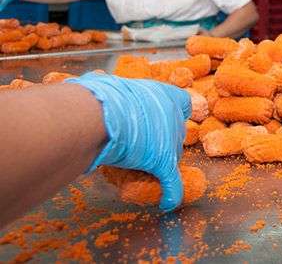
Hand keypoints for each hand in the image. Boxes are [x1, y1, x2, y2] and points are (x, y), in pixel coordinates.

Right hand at [66, 72, 190, 210]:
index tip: (162, 117)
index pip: (182, 103)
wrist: (102, 113)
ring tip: (136, 163)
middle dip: (160, 138)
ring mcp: (171, 139)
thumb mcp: (112, 88)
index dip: (173, 111)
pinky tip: (168, 202)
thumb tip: (92, 85)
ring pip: (170, 154)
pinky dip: (171, 192)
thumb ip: (113, 94)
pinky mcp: (164, 161)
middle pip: (174, 131)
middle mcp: (174, 115)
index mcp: (166, 94)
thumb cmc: (102, 98)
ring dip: (157, 160)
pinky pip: (172, 181)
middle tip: (138, 143)